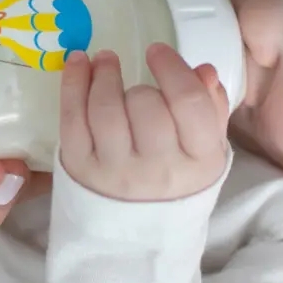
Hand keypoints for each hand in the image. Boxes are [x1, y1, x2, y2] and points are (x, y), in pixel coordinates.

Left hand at [60, 44, 228, 201]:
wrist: (139, 231)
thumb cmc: (175, 177)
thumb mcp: (204, 147)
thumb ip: (210, 107)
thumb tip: (203, 70)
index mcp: (198, 160)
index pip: (189, 104)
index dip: (172, 69)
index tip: (157, 50)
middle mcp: (157, 170)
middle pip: (147, 108)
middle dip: (140, 86)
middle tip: (136, 82)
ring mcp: (115, 172)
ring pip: (106, 112)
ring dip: (103, 76)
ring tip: (104, 60)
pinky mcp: (81, 168)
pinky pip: (72, 119)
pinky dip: (72, 84)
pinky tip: (78, 62)